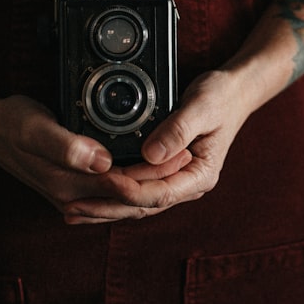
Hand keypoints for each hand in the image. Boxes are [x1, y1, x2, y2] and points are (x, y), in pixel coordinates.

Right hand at [0, 94, 191, 217]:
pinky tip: (149, 172)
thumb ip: (65, 145)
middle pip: (130, 196)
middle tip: (190, 154)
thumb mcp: (35, 128)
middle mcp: (74, 198)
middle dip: (162, 178)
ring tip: (177, 160)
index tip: (180, 153)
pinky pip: (113, 193)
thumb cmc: (13, 124)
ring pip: (124, 198)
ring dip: (152, 182)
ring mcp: (74, 196)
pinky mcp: (75, 189)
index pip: (126, 187)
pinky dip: (134, 184)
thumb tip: (99, 161)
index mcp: (70, 186)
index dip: (156, 172)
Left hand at [61, 69, 252, 223]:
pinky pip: (135, 189)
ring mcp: (175, 181)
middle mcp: (187, 185)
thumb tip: (151, 154)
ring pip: (135, 203)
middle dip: (106, 207)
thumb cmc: (220, 97)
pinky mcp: (163, 173)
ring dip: (104, 207)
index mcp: (200, 176)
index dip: (129, 190)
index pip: (160, 192)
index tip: (104, 181)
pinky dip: (111, 194)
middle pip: (142, 206)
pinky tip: (87, 196)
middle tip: (72, 206)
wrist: (232, 93)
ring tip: (70, 210)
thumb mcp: (203, 107)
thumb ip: (178, 129)